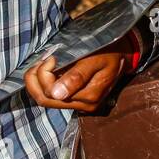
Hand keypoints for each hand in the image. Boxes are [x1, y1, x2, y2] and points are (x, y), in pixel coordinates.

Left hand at [24, 31, 139, 112]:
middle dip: (35, 79)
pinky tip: (47, 70)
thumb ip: (77, 76)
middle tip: (42, 60)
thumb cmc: (109, 53)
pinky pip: (53, 97)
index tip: (51, 57)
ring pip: (46, 100)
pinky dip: (44, 84)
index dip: (44, 74)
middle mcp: (83, 105)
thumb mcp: (95, 60)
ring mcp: (79, 105)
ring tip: (41, 64)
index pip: (52, 93)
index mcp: (88, 96)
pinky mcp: (76, 100)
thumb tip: (56, 93)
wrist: (123, 54)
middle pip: (45, 100)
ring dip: (37, 82)